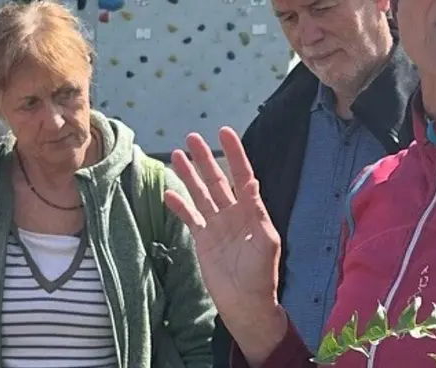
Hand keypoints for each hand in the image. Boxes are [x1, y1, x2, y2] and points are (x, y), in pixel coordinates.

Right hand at [162, 128, 288, 353]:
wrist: (246, 303)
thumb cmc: (262, 274)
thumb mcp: (266, 241)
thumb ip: (258, 211)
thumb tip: (251, 182)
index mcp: (251, 211)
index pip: (242, 176)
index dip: (235, 154)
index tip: (225, 132)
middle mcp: (233, 213)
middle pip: (216, 180)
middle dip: (205, 158)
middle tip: (192, 137)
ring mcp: (216, 225)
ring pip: (200, 193)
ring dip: (189, 174)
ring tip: (177, 153)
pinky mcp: (202, 239)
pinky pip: (189, 217)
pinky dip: (179, 205)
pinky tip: (168, 191)